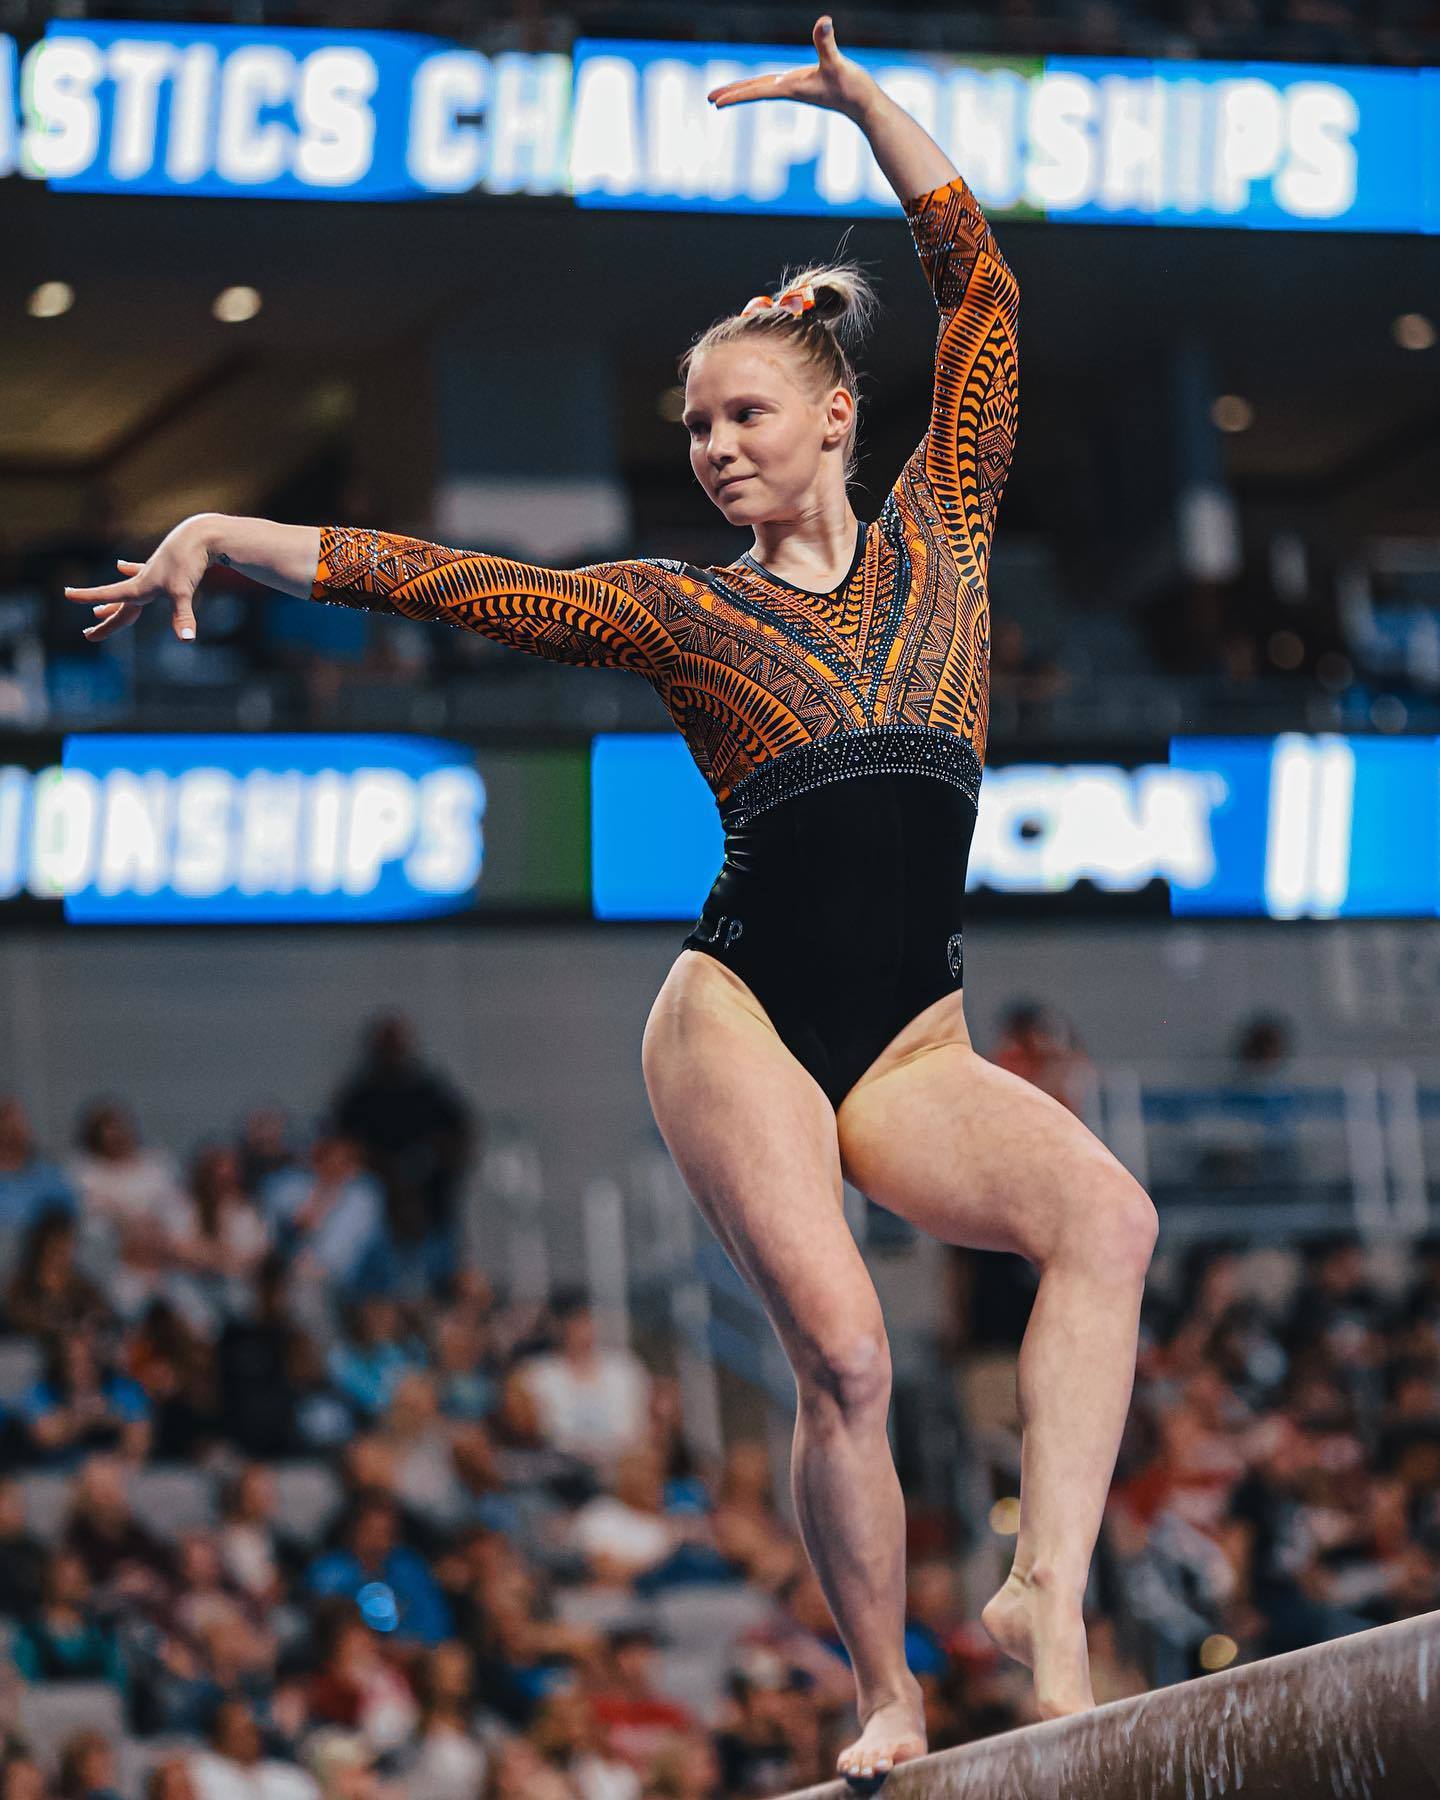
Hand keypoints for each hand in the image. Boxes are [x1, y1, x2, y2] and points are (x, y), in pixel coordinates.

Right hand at [64, 513, 213, 642]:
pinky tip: (121, 565)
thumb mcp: (183, 591)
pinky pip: (142, 572)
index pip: (110, 595)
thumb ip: (183, 615)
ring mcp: (151, 574)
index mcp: (140, 587)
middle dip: (105, 622)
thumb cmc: (189, 562)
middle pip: (119, 606)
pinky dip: (131, 571)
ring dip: (113, 603)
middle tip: (87, 634)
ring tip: (98, 612)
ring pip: (127, 593)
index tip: (67, 593)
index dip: (87, 596)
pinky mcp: (163, 567)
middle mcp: (142, 581)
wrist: (200, 535)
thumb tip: (187, 639)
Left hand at [707, 16, 874, 119]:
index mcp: (791, 87)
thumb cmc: (852, 87)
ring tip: (725, 96)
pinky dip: (761, 85)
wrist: (864, 105)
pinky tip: (759, 84)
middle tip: (710, 100)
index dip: (736, 94)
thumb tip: (823, 21)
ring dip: (743, 91)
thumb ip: (827, 43)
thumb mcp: (837, 62)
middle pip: (754, 90)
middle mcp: (789, 89)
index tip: (716, 103)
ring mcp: (796, 88)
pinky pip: (775, 85)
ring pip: (762, 88)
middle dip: (732, 94)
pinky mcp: (804, 85)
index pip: (757, 91)